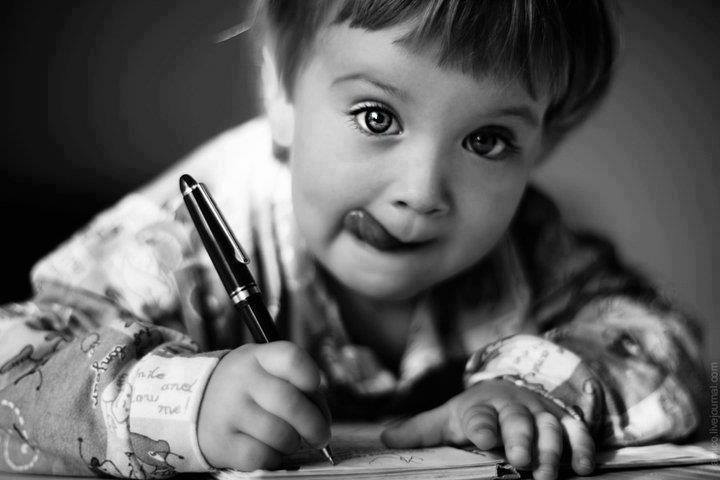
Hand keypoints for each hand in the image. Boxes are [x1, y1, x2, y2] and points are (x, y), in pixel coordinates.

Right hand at [198, 341, 330, 469]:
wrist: (195, 405)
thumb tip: (321, 416)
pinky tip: (270, 451)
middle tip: (321, 435)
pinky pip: (261, 456)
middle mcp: (241, 380)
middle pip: (289, 401)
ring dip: (293, 442)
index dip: (310, 375)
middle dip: (314, 424)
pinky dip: (273, 458)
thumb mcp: (263, 370)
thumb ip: (294, 384)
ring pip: (279, 433)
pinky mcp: (222, 442)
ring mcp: (229, 411)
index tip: (314, 388)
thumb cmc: (246, 390)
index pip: (291, 358)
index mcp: (257, 357)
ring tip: (290, 441)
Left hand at [381, 378, 594, 479]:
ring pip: (550, 428)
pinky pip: (577, 432)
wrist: (513, 388)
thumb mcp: (448, 418)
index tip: (482, 438)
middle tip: (521, 458)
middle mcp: (513, 408)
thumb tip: (384, 438)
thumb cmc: (477, 412)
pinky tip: (583, 467)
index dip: (481, 426)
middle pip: (518, 420)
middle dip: (521, 437)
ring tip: (547, 472)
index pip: (479, 416)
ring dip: (551, 448)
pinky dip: (583, 447)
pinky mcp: (563, 421)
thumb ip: (421, 430)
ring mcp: (541, 414)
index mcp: (482, 408)